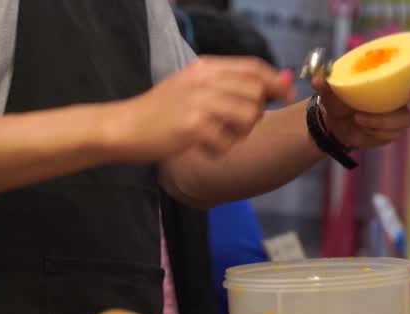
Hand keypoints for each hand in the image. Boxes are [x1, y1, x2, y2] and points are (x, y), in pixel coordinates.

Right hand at [106, 55, 295, 161]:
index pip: (253, 67)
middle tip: (235, 126)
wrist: (123, 127)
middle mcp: (204, 80)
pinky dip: (220, 150)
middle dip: (256, 112)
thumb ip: (226, 85)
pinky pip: (227, 141)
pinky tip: (203, 148)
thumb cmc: (159, 112)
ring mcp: (199, 103)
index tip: (286, 95)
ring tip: (219, 138)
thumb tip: (272, 86)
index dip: (275, 81)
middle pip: (256, 92)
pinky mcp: (192, 127)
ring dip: (240, 133)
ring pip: (248, 116)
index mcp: (204, 68)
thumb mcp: (190, 87)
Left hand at [312, 47, 409, 149]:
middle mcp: (401, 92)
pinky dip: (376, 131)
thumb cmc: (337, 98)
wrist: (332, 124)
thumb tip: (318, 80)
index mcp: (393, 74)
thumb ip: (326, 82)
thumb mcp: (330, 89)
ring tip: (359, 117)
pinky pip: (393, 133)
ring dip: (383, 119)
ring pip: (406, 118)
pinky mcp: (393, 131)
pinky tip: (361, 127)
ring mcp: (399, 113)